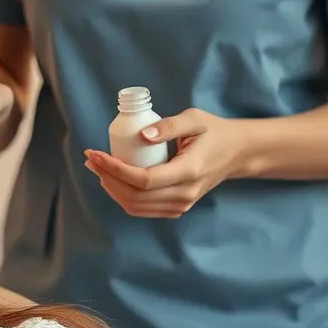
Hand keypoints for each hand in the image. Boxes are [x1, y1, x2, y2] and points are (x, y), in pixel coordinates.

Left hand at [84, 108, 245, 217]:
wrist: (236, 154)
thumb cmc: (214, 132)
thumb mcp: (195, 119)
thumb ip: (169, 125)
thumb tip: (141, 135)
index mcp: (189, 171)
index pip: (144, 180)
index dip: (115, 169)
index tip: (97, 154)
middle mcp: (185, 194)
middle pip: (135, 196)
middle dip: (107, 178)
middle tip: (92, 159)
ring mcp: (181, 204)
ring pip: (135, 206)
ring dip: (111, 189)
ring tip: (98, 168)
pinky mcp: (176, 208)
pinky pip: (143, 209)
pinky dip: (123, 197)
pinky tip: (112, 180)